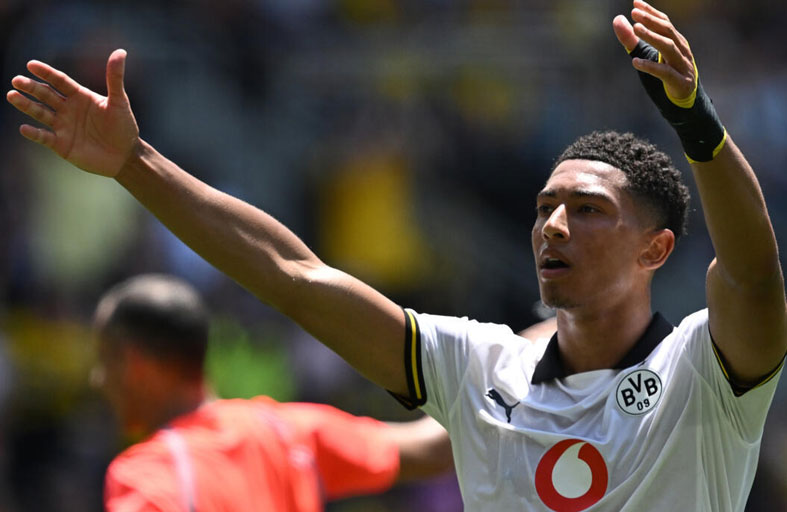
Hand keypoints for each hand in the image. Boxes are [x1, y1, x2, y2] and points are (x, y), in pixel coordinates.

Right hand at [6, 49, 138, 177]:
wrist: (125, 156)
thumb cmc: (124, 127)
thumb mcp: (119, 102)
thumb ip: (115, 78)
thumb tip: (121, 51)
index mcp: (80, 96)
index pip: (59, 81)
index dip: (46, 73)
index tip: (31, 64)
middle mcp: (68, 109)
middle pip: (46, 94)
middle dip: (31, 87)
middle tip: (17, 80)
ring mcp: (63, 126)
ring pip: (40, 113)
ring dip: (26, 105)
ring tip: (12, 95)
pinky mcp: (61, 144)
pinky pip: (44, 137)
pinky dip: (34, 133)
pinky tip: (24, 128)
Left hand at [613, 0, 695, 102]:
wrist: (685, 101)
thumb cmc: (667, 74)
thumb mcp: (648, 54)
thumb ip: (632, 39)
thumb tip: (617, 19)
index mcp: (676, 42)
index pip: (664, 22)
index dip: (651, 12)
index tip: (635, 3)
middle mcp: (681, 50)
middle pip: (667, 31)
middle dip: (651, 21)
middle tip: (634, 13)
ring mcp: (682, 66)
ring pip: (668, 48)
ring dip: (652, 37)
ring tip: (636, 29)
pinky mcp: (679, 82)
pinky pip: (664, 73)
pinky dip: (650, 66)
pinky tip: (635, 62)